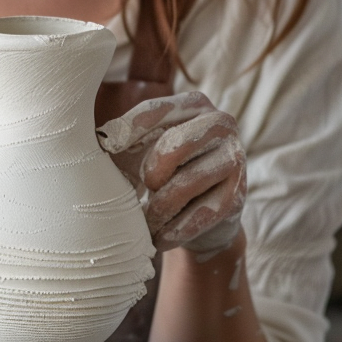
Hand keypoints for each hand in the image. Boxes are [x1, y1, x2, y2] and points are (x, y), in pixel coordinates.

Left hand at [98, 91, 245, 254]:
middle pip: (174, 144)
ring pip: (186, 183)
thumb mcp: (141, 147)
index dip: (127, 130)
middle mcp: (220, 123)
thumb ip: (123, 136)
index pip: (154, 110)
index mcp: (193, 103)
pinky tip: (160, 237)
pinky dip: (175, 229)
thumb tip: (103, 139)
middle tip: (143, 186)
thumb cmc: (163, 170)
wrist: (200, 213)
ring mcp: (235, 157)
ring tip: (146, 220)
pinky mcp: (239, 195)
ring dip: (159, 208)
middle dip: (151, 171)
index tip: (107, 148)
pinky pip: (201, 214)